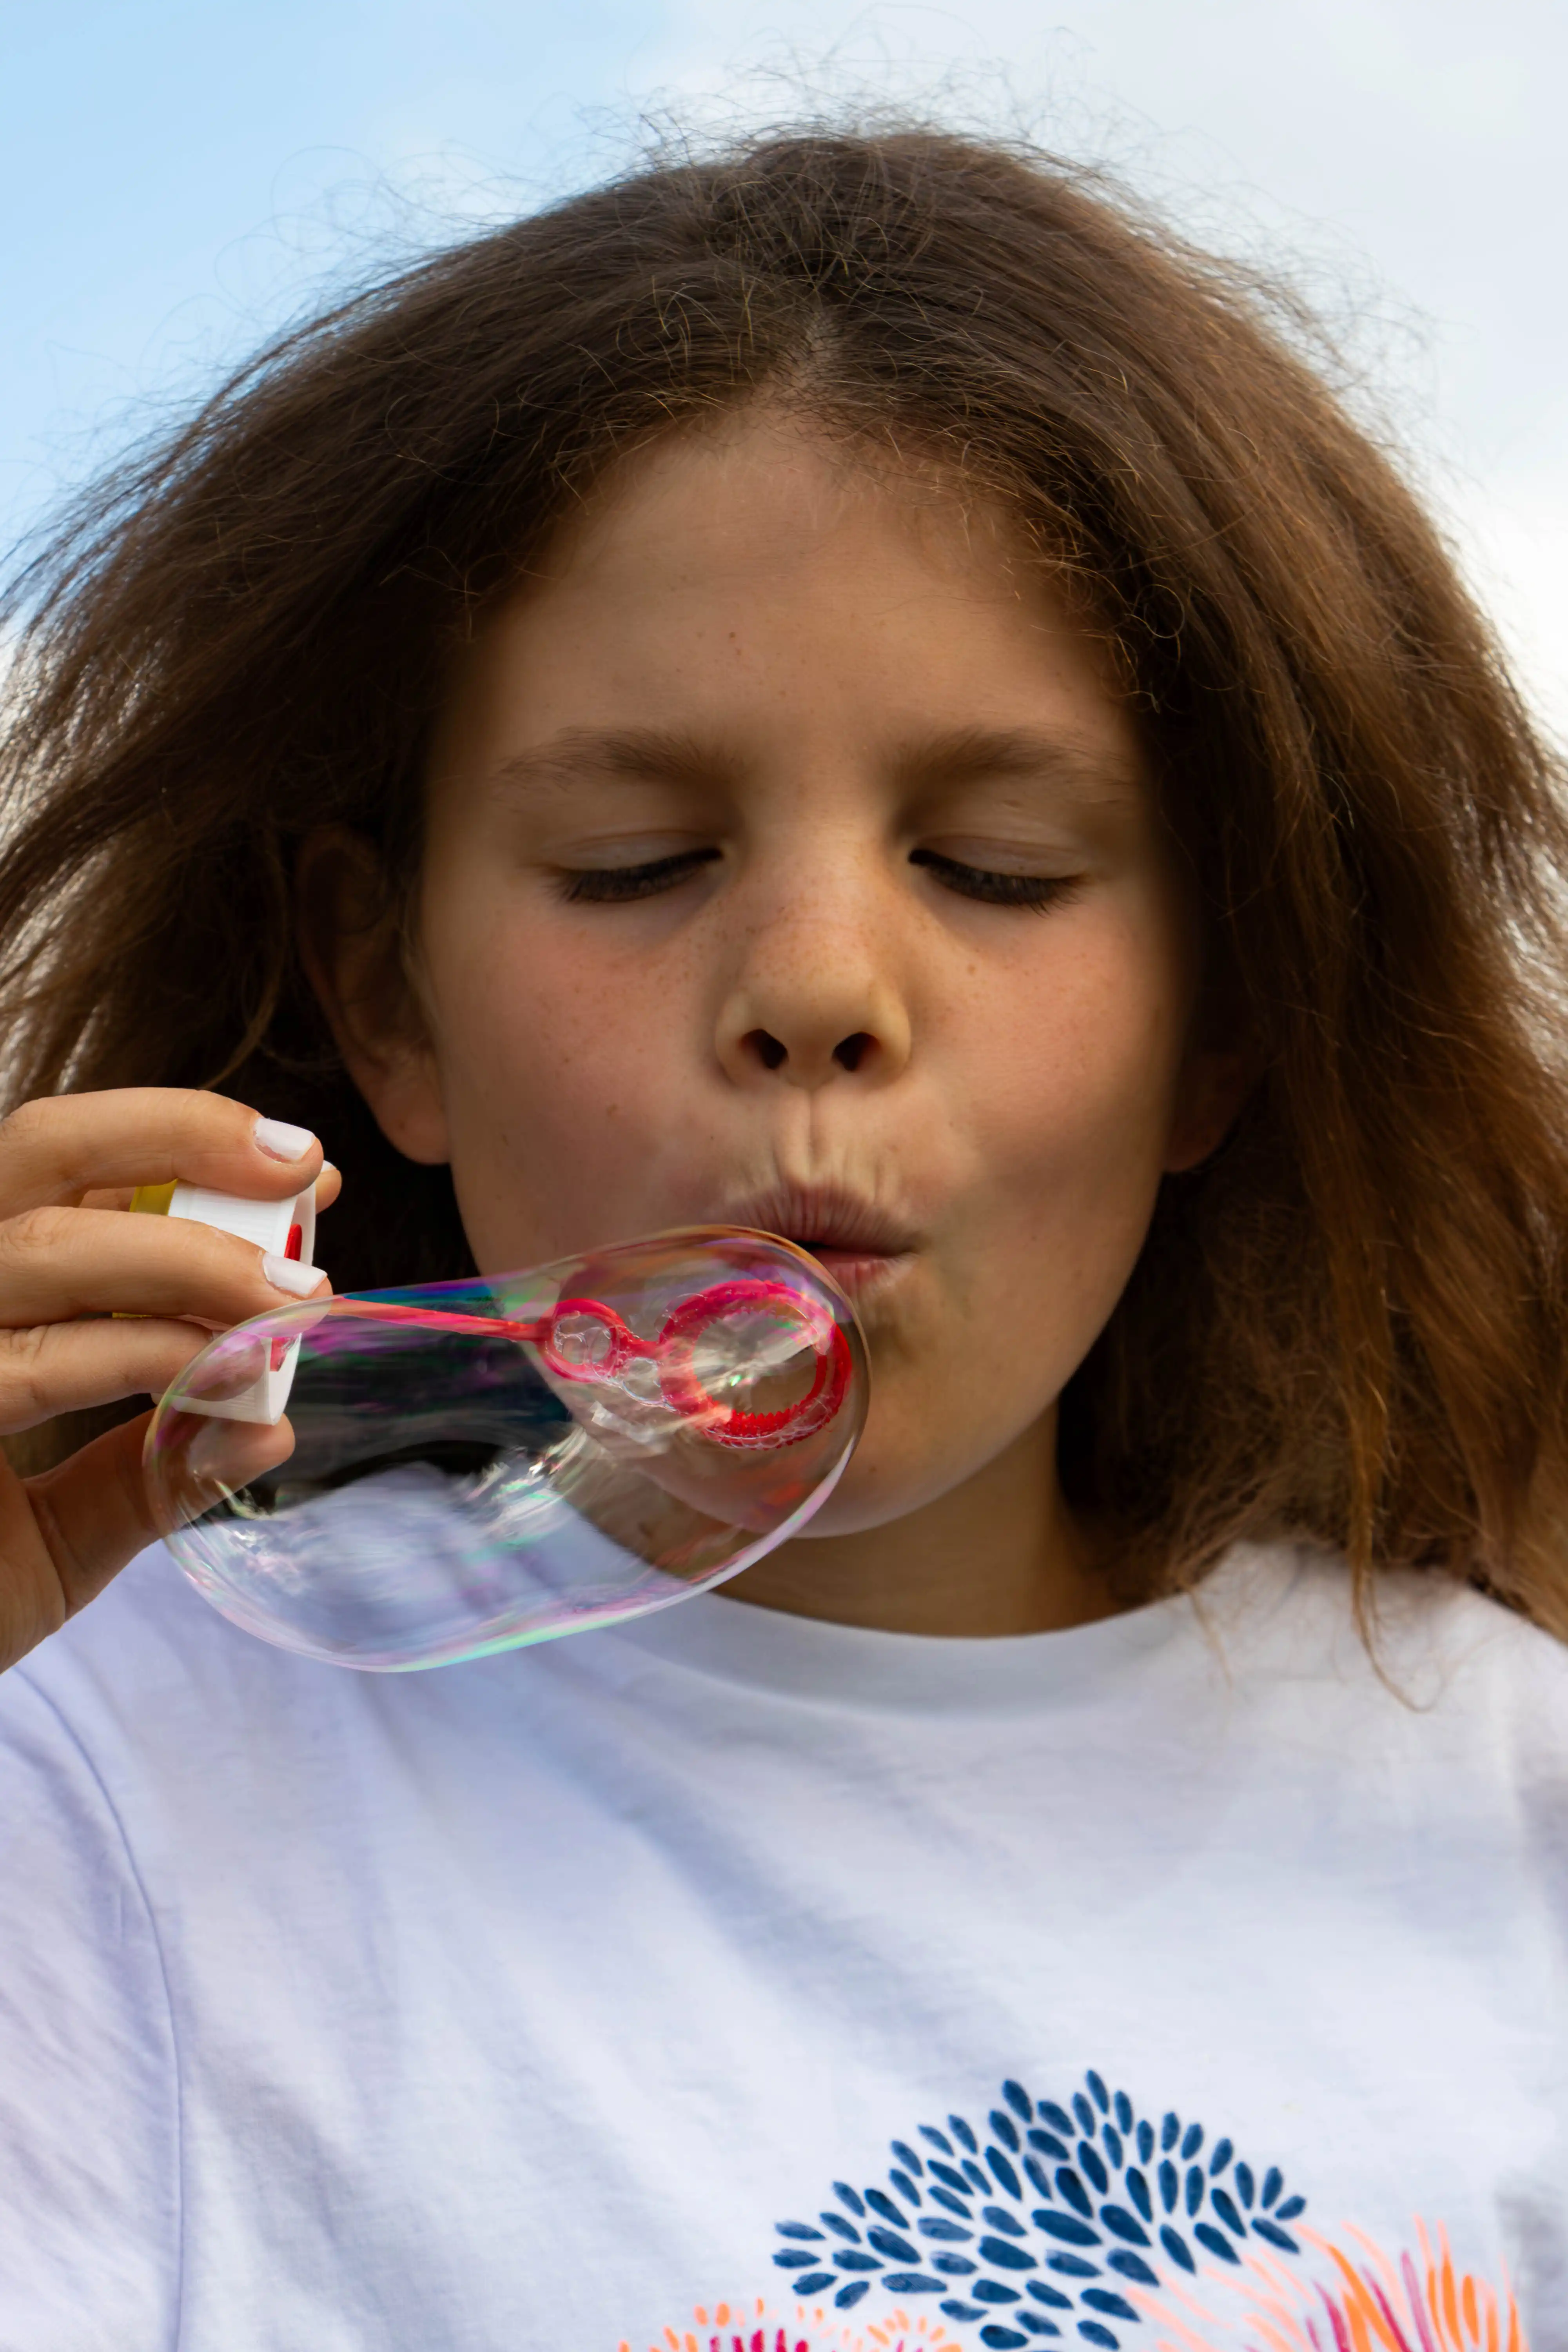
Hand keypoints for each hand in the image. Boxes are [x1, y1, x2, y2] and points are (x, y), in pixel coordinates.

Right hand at [0, 1089, 336, 1672]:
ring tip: (296, 1298)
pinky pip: (32, 1361)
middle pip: (39, 1149)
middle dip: (183, 1138)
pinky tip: (228, 1372)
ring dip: (189, 1258)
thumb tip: (268, 1431)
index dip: (184, 1145)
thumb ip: (146, 1477)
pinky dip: (141, 1353)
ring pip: (46, 1242)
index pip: (65, 1170)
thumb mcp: (55, 1538)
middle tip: (305, 1169)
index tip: (305, 1166)